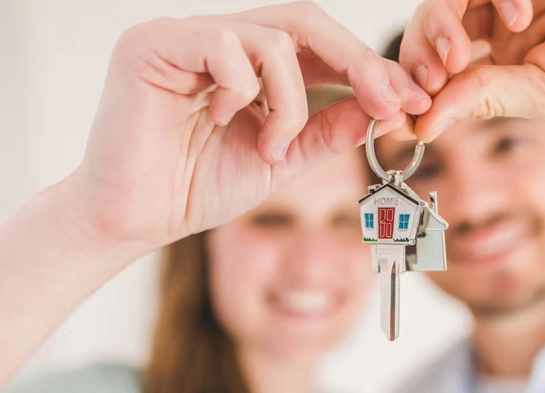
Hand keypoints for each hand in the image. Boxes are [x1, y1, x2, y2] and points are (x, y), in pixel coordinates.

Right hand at [68, 2, 430, 250]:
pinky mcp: (154, 44)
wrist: (134, 219)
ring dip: (291, 102)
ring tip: (271, 147)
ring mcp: (186, 36)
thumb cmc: (197, 187)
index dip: (368, 68)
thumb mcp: (282, 158)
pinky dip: (243, 91)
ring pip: (273, 38)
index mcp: (248, 63)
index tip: (410, 102)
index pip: (319, 45)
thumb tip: (381, 107)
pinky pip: (225, 46)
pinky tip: (222, 122)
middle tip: (390, 102)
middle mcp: (219, 40)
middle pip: (306, 21)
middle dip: (358, 63)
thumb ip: (326, 130)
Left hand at [401, 0, 544, 140]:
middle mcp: (502, 22)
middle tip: (437, 71)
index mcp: (502, 62)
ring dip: (449, 17)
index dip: (416, 78)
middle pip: (436, 19)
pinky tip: (522, 13)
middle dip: (425, 45)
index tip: (411, 102)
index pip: (439, 64)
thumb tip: (420, 126)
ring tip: (470, 47)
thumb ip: (484, 100)